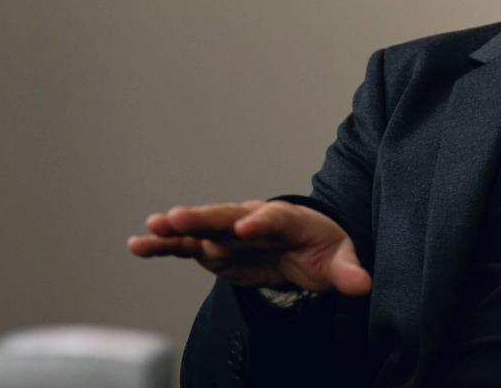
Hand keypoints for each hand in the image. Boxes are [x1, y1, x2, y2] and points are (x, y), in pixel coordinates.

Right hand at [127, 200, 370, 295]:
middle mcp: (254, 219)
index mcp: (288, 218)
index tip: (245, 226)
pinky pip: (186, 246)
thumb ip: (348, 271)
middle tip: (179, 218)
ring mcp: (230, 233)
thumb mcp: (340, 259)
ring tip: (150, 229)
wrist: (305, 247)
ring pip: (201, 229)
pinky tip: (138, 245)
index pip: (274, 218)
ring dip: (177, 229)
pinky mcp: (214, 248)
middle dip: (205, 218)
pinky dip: (164, 246)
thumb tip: (362, 285)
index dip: (260, 221)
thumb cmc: (323, 248)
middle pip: (228, 216)